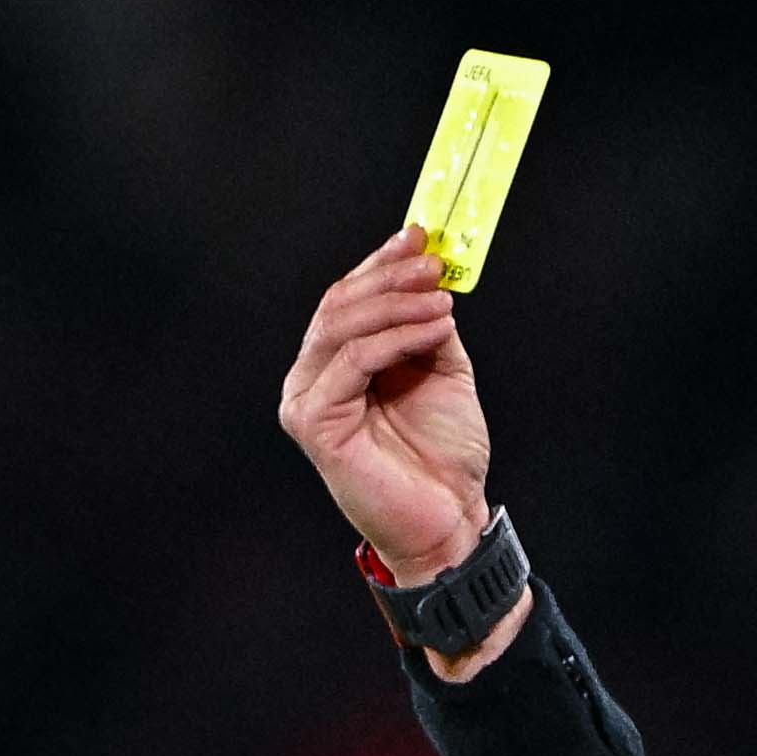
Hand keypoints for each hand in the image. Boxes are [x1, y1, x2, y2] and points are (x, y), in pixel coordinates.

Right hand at [278, 228, 498, 590]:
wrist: (450, 519)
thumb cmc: (443, 459)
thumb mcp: (442, 372)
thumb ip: (427, 327)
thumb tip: (428, 276)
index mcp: (336, 366)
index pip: (348, 300)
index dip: (381, 264)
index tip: (419, 236)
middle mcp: (312, 379)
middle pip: (339, 304)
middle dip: (389, 276)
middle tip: (432, 261)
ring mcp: (306, 401)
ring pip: (342, 325)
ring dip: (397, 303)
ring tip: (442, 299)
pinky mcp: (314, 423)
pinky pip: (353, 360)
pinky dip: (396, 336)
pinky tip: (435, 328)